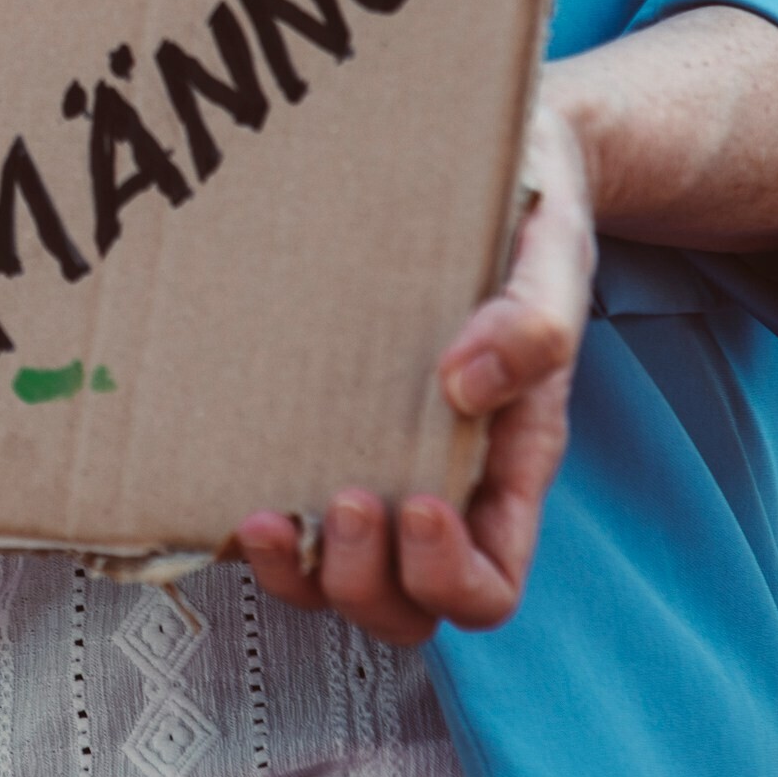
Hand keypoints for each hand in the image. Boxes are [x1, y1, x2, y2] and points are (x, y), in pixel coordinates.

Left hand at [233, 100, 595, 645]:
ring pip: (335, 583)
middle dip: (365, 582)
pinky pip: (285, 525)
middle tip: (347, 499)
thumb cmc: (524, 223)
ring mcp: (374, 467)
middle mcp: (441, 485)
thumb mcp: (550, 256)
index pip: (489, 586)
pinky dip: (250, 532)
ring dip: (298, 575)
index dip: (451, 577)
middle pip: (406, 609)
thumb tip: (464, 383)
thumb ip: (532, 322)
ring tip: (266, 515)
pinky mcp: (312, 438)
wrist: (488, 167)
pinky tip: (228, 485)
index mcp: (508, 464)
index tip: (421, 505)